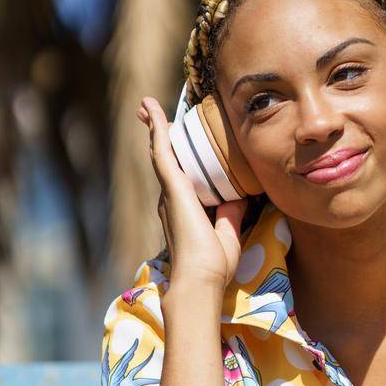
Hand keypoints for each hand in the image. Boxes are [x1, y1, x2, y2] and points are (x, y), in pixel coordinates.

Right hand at [138, 96, 247, 293]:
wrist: (201, 279)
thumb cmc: (213, 267)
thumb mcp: (227, 235)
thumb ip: (230, 215)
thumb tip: (238, 197)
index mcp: (183, 210)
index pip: (180, 177)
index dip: (178, 158)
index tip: (176, 142)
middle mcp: (171, 199)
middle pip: (165, 160)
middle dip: (159, 137)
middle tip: (150, 115)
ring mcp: (169, 192)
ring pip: (161, 151)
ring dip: (155, 126)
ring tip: (147, 106)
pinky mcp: (172, 187)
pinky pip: (163, 150)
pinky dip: (157, 127)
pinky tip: (153, 109)